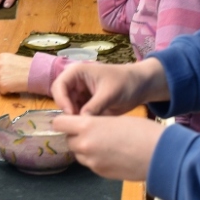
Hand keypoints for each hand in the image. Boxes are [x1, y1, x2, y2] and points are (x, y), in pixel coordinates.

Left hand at [0, 53, 31, 93]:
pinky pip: (1, 90)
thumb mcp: (14, 60)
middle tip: (5, 82)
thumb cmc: (29, 66)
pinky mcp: (2, 84)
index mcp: (1, 57)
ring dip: (2, 85)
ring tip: (13, 83)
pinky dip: (7, 91)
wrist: (37, 72)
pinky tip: (15, 86)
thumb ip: (5, 64)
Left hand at [50, 113, 163, 181]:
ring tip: (105, 144)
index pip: (59, 123)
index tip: (70, 121)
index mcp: (87, 127)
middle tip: (93, 132)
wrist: (160, 154)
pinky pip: (90, 164)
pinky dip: (96, 159)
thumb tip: (85, 126)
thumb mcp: (114, 119)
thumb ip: (95, 124)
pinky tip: (112, 155)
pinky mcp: (101, 173)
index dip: (63, 122)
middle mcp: (85, 145)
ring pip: (78, 154)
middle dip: (76, 136)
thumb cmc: (142, 131)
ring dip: (85, 148)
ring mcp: (92, 162)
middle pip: (69, 140)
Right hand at [51, 57, 168, 116]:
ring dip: (76, 118)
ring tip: (88, 127)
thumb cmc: (126, 83)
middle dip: (68, 112)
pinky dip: (83, 121)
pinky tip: (92, 127)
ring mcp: (80, 94)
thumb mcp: (110, 94)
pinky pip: (79, 115)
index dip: (62, 101)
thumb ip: (94, 107)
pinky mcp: (86, 105)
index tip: (72, 114)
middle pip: (61, 99)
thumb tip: (81, 122)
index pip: (59, 86)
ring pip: (69, 109)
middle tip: (80, 124)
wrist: (141, 87)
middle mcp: (75, 83)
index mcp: (77, 73)